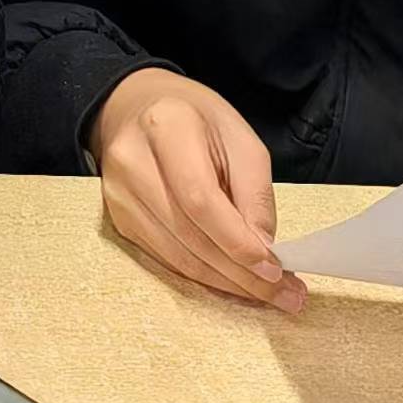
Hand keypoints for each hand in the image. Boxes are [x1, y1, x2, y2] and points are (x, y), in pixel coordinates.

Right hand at [88, 68, 303, 314]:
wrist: (136, 107)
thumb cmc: (197, 120)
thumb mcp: (240, 137)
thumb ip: (255, 191)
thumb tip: (263, 250)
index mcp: (166, 127)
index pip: (199, 199)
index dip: (236, 241)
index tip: (274, 269)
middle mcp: (131, 161)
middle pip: (189, 234)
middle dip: (239, 272)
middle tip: (283, 294)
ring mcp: (119, 194)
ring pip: (176, 255)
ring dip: (224, 282)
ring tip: (266, 294)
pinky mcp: (118, 218)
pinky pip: (165, 258)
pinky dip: (202, 275)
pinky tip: (231, 280)